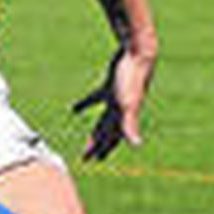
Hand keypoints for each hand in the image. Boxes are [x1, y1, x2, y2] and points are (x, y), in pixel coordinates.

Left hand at [73, 39, 156, 159]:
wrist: (138, 53)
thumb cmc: (132, 77)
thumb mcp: (128, 103)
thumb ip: (130, 125)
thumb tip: (137, 145)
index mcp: (122, 116)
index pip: (110, 137)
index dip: (101, 150)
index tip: (91, 161)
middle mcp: (121, 110)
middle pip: (106, 132)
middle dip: (98, 145)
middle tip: (87, 158)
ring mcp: (116, 98)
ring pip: (104, 118)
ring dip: (97, 130)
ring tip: (89, 139)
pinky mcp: (110, 84)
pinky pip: (97, 98)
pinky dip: (87, 104)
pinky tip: (75, 108)